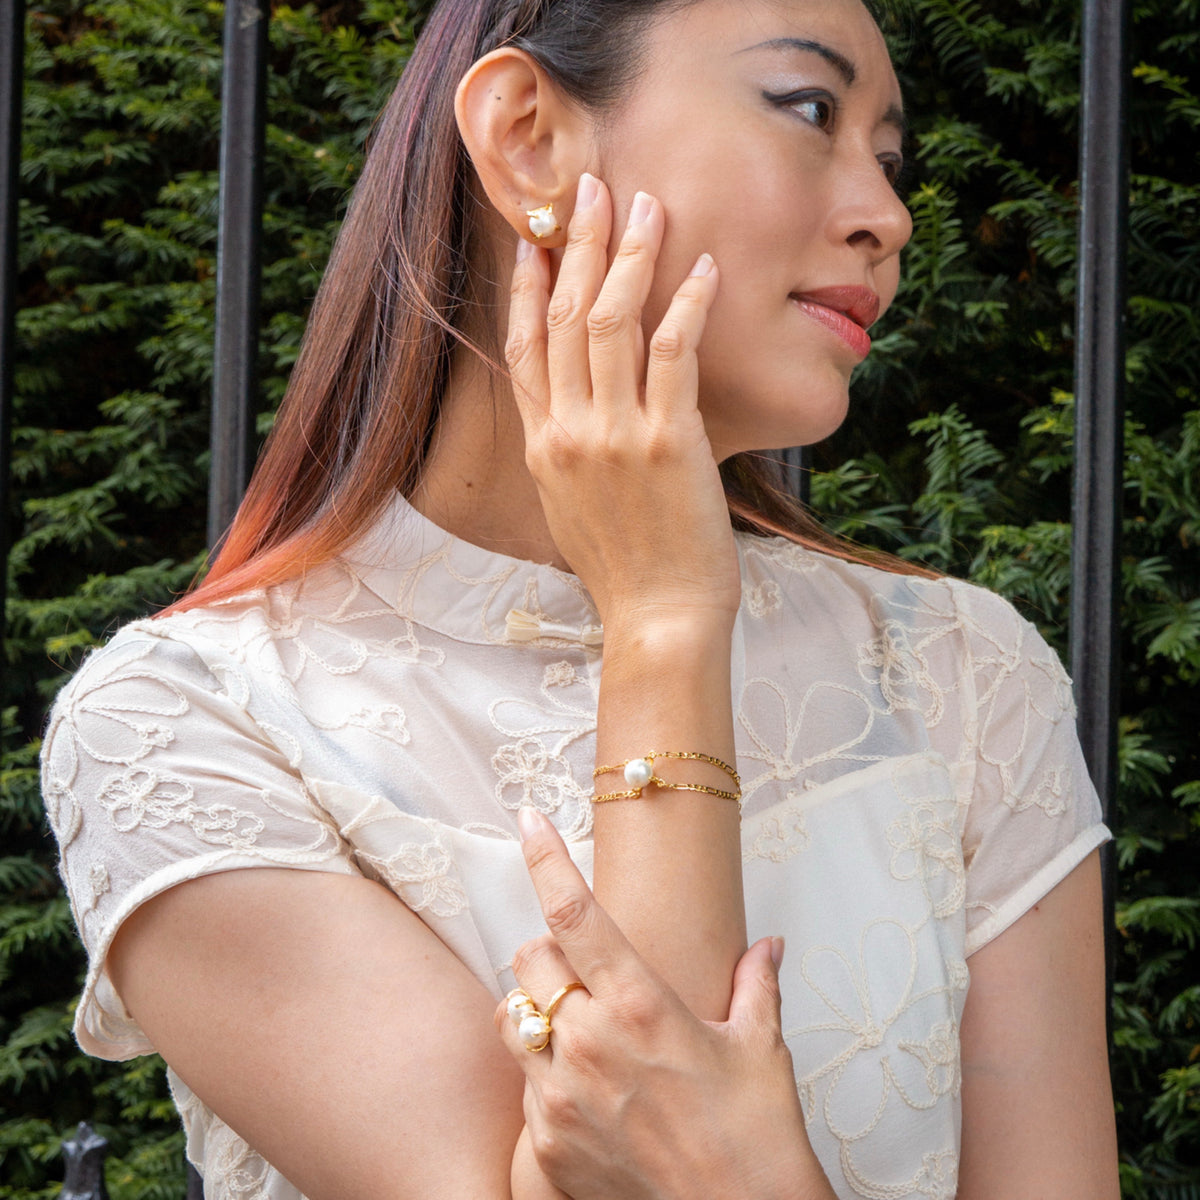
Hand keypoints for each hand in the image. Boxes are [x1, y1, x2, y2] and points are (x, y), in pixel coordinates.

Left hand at [498, 808, 834, 1199]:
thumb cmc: (756, 1139)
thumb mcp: (761, 1050)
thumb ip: (755, 985)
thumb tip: (767, 946)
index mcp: (642, 1005)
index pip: (574, 911)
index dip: (544, 857)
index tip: (526, 817)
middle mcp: (591, 1043)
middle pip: (529, 958)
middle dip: (549, 951)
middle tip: (584, 969)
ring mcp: (560, 1096)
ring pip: (513, 1017)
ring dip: (538, 1009)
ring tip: (581, 1027)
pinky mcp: (545, 1144)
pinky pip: (524, 1083)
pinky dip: (545, 1071)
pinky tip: (589, 1089)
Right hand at [506, 174, 740, 630]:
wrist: (656, 621)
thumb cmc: (625, 572)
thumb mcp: (572, 510)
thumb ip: (565, 455)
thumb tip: (575, 418)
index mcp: (542, 446)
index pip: (522, 347)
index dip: (525, 287)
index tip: (537, 241)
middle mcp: (568, 432)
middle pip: (562, 315)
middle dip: (579, 245)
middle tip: (595, 188)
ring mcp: (614, 436)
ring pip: (611, 322)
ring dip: (632, 256)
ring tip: (651, 206)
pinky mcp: (668, 443)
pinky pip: (674, 354)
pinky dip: (689, 305)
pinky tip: (706, 269)